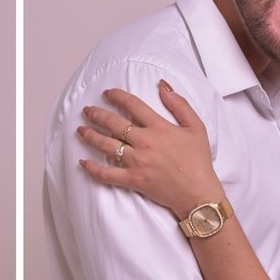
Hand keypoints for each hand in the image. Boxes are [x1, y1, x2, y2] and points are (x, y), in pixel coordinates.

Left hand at [76, 81, 221, 218]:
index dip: (117, 96)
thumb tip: (162, 86)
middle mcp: (145, 142)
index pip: (132, 105)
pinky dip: (93, 169)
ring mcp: (137, 162)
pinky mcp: (133, 180)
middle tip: (87, 110)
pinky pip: (107, 174)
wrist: (197, 193)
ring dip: (90, 135)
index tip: (108, 93)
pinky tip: (83, 162)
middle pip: (113, 123)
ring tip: (81, 129)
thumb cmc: (198, 161)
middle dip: (97, 114)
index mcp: (159, 127)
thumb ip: (179, 104)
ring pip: (106, 145)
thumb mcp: (196, 127)